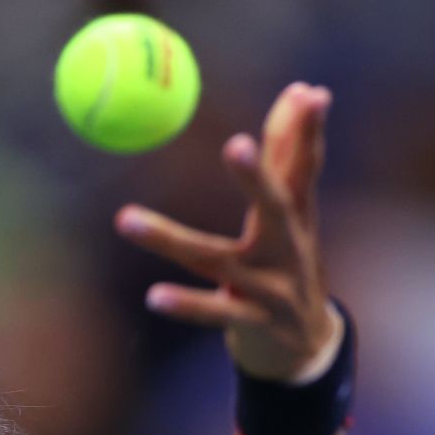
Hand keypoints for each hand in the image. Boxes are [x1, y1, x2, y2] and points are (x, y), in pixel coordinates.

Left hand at [115, 82, 335, 380]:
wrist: (307, 345)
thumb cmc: (288, 264)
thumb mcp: (291, 215)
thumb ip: (288, 155)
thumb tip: (304, 88)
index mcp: (296, 219)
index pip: (303, 169)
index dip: (307, 133)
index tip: (310, 95)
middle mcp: (288, 250)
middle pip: (274, 208)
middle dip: (257, 178)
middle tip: (237, 145)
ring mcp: (271, 289)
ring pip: (215, 260)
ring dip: (168, 240)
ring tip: (123, 219)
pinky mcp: (251, 323)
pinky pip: (213, 313)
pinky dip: (185, 305)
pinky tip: (153, 296)